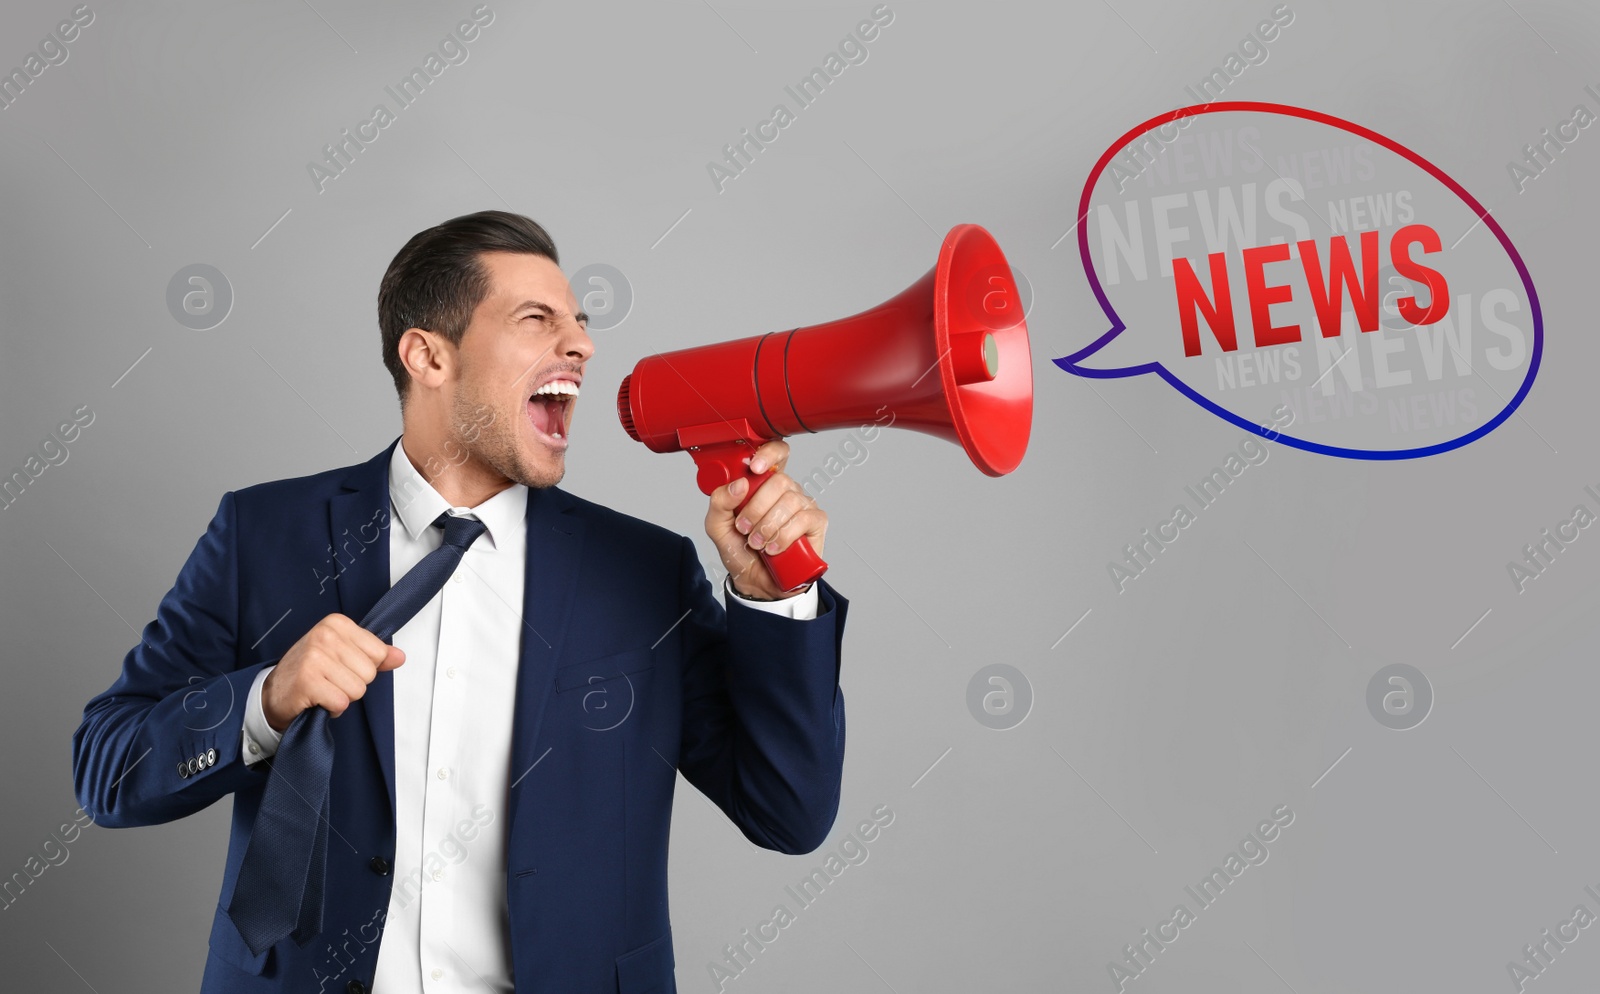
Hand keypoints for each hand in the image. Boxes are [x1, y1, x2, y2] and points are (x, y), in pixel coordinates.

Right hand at [261, 614, 403, 731]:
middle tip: (330, 681)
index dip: (364, 667)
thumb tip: (399, 657)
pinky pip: (342, 703)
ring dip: (342, 697)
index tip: (341, 666)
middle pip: (369, 673)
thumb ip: (375, 655)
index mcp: (337, 623)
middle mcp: (325, 635)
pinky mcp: (307, 681)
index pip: (379, 653)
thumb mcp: (344, 655)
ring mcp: (314, 657)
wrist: (274, 693)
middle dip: (353, 684)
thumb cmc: (310, 671)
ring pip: (357, 690)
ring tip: (323, 690)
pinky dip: (332, 708)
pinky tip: (317, 700)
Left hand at [704, 439, 827, 600]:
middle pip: (780, 480)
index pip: (777, 453)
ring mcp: (803, 505)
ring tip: (758, 543)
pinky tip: (774, 548)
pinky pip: (803, 520)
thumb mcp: (718, 526)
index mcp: (764, 483)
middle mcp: (786, 490)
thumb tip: (738, 484)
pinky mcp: (816, 523)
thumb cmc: (741, 550)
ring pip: (790, 501)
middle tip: (745, 528)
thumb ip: (719, 502)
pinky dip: (784, 536)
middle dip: (757, 507)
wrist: (756, 583)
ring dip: (768, 526)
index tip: (755, 468)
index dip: (770, 453)